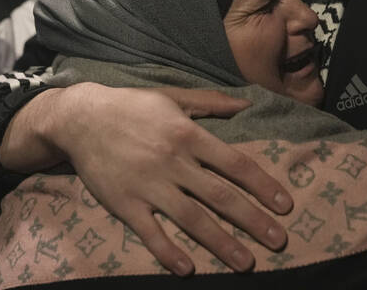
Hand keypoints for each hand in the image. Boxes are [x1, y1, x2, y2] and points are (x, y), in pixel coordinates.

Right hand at [0, 83, 292, 275]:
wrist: (81, 118)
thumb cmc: (131, 106)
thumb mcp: (173, 97)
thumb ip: (211, 103)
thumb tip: (246, 104)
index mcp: (188, 135)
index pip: (235, 164)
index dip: (263, 186)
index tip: (285, 206)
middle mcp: (173, 161)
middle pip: (221, 196)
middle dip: (253, 221)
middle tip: (278, 241)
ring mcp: (149, 185)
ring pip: (192, 219)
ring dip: (222, 243)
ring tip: (247, 263)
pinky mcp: (125, 203)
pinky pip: (150, 232)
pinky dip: (168, 252)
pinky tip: (188, 269)